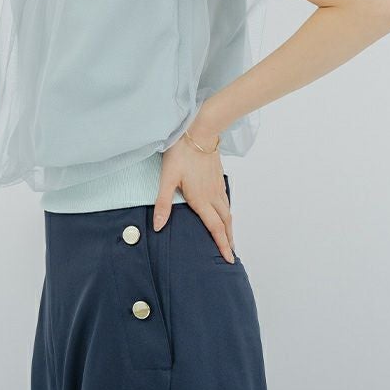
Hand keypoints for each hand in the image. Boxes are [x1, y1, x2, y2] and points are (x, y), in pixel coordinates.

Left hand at [152, 127, 235, 263]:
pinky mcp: (218, 176)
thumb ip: (163, 203)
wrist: (200, 130)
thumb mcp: (167, 178)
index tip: (228, 258)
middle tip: (231, 253)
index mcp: (201, 199)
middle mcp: (213, 195)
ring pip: (227, 211)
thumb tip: (158, 226)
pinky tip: (224, 210)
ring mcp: (217, 185)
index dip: (222, 244)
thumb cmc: (181, 153)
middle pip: (225, 222)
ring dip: (229, 226)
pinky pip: (226, 200)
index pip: (215, 228)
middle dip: (229, 239)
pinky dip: (227, 212)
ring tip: (229, 236)